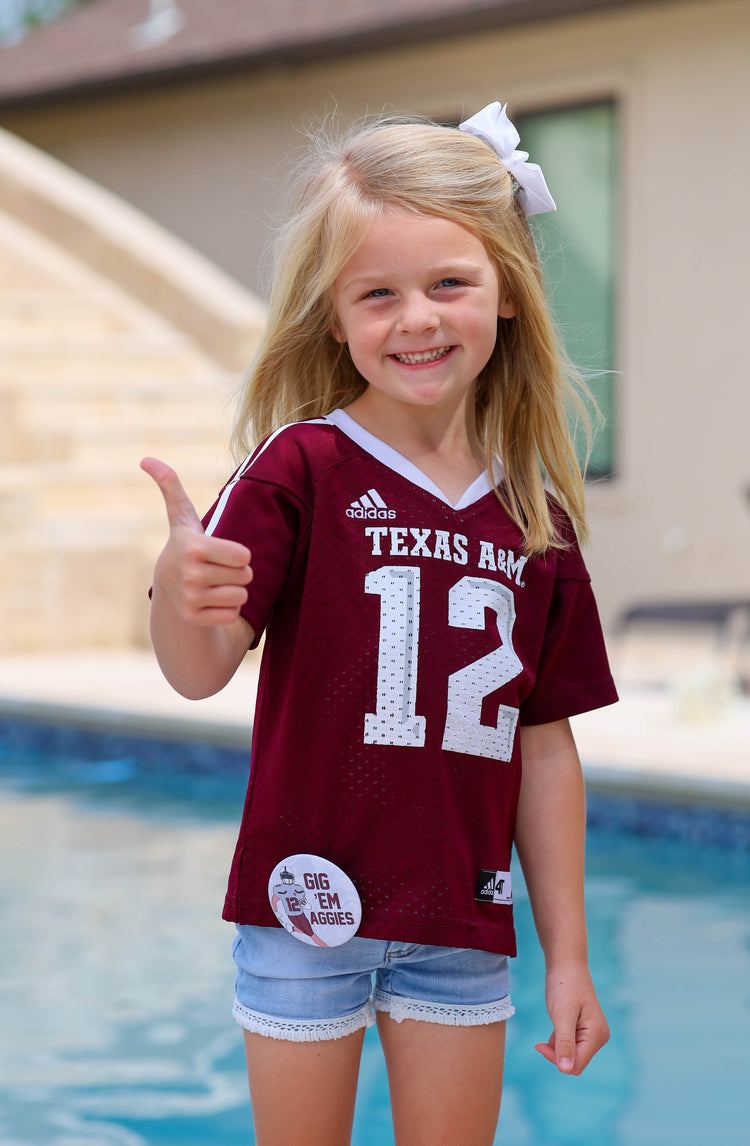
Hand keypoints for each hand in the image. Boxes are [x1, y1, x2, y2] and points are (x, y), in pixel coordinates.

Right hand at [141, 456, 251, 625]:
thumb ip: (171, 486)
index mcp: (193, 547)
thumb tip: (146, 458)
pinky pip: (232, 614)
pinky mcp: (194, 618)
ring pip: (241, 597)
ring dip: (234, 591)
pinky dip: (226, 610)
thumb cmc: (185, 545)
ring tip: (214, 585)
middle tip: (217, 570)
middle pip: (246, 576)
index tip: (220, 553)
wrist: (168, 587)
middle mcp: (190, 575)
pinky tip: (209, 602)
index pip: (245, 555)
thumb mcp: (182, 517)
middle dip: (238, 573)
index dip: (238, 554)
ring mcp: (190, 598)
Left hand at [535, 961, 609, 1074]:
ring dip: (557, 1044)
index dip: (556, 1059)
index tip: (539, 1045)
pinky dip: (559, 1039)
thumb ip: (565, 1043)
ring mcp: (592, 1033)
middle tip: (542, 1037)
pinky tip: (555, 1024)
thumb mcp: (562, 1016)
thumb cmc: (564, 986)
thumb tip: (566, 1070)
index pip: (576, 1065)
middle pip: (574, 1061)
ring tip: (553, 1023)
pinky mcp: (585, 1029)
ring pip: (570, 1054)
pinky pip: (570, 1044)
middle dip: (557, 1052)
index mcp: (597, 1035)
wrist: (565, 964)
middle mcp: (599, 1037)